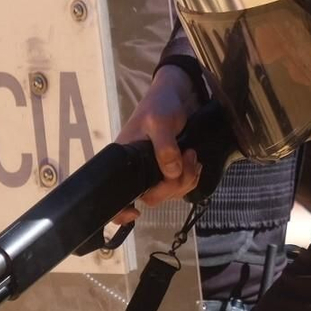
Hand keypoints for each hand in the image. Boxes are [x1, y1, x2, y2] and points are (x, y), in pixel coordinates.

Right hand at [112, 64, 203, 223]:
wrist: (176, 96)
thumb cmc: (160, 105)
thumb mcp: (159, 122)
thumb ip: (164, 147)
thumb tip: (171, 173)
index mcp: (125, 161)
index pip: (115, 193)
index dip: (120, 211)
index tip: (135, 214)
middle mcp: (137, 170)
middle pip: (153, 196)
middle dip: (173, 185)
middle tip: (187, 159)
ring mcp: (155, 171)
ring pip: (170, 193)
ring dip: (187, 179)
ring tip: (192, 155)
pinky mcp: (171, 169)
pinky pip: (181, 185)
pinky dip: (192, 177)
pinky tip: (195, 162)